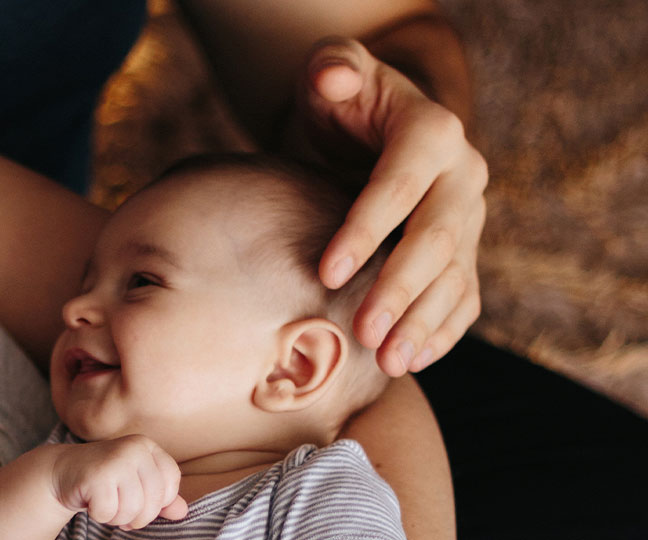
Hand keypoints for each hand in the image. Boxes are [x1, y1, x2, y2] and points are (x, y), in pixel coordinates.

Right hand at [51, 435, 188, 529]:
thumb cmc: (105, 480)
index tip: (141, 503)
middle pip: (154, 501)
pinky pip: (109, 511)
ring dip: (117, 517)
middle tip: (120, 511)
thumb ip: (161, 498)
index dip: (158, 502)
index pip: (171, 485)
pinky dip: (100, 515)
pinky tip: (92, 501)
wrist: (63, 471)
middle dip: (138, 516)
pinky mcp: (97, 474)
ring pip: (133, 509)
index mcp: (148, 447)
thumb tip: (182, 511)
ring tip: (105, 504)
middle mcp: (135, 448)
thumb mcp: (136, 485)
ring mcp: (117, 459)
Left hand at [295, 37, 487, 376]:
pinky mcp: (465, 249)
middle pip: (436, 238)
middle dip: (401, 288)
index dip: (365, 229)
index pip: (399, 185)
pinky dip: (443, 331)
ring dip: (424, 322)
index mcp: (432, 132)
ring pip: (456, 275)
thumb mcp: (333, 73)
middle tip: (365, 333)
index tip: (326, 273)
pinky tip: (413, 361)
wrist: (373, 122)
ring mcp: (469, 217)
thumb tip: (334, 80)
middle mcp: (463, 176)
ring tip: (389, 362)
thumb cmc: (343, 99)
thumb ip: (331, 69)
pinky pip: (465, 296)